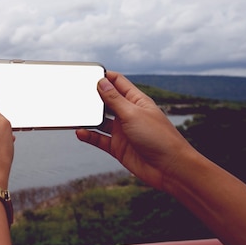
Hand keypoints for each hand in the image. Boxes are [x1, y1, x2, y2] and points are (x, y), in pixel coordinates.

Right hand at [76, 71, 196, 191]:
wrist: (170, 169)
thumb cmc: (159, 138)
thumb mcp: (133, 114)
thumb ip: (114, 99)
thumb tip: (101, 82)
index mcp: (136, 101)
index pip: (117, 82)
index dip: (104, 77)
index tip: (88, 74)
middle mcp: (128, 114)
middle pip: (106, 101)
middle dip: (92, 97)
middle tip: (76, 94)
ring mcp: (122, 131)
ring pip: (100, 121)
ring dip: (89, 118)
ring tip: (75, 114)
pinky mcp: (117, 147)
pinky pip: (99, 139)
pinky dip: (89, 135)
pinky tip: (80, 132)